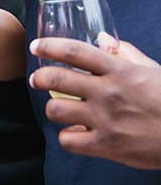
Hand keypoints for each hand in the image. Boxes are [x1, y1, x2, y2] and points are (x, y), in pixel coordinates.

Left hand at [29, 37, 160, 169]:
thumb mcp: (152, 70)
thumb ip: (125, 53)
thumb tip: (102, 38)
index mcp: (119, 70)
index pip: (74, 51)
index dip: (50, 46)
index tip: (35, 46)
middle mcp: (108, 92)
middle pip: (57, 78)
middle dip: (39, 77)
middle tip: (36, 79)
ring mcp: (106, 119)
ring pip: (56, 109)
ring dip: (52, 108)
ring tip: (57, 108)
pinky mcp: (108, 146)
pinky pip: (69, 140)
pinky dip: (67, 137)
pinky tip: (74, 133)